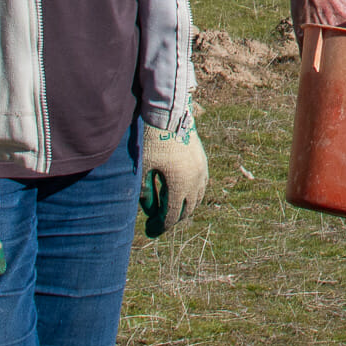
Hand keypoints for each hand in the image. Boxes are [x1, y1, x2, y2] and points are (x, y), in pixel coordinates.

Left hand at [141, 110, 209, 237]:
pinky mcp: (202, 160)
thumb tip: (149, 211)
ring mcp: (202, 169)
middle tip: (156, 222)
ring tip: (168, 208)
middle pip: (187, 210)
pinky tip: (181, 192)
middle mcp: (195, 179)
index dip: (160, 226)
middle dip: (171, 219)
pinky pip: (202, 184)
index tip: (149, 231)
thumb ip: (145, 193)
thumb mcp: (143, 168)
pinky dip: (192, 193)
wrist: (168, 115)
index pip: (172, 216)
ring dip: (184, 206)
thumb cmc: (152, 141)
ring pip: (197, 197)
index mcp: (180, 184)